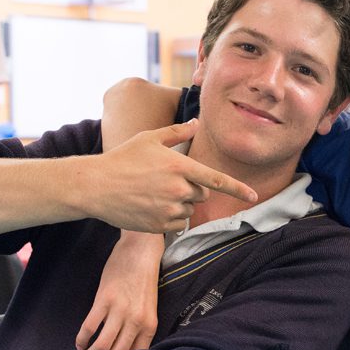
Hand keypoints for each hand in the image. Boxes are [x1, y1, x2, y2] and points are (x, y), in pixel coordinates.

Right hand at [75, 232, 162, 349]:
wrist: (140, 251)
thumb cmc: (144, 279)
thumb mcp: (149, 307)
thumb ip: (139, 328)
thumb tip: (124, 349)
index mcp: (149, 325)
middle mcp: (136, 321)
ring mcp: (120, 310)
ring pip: (102, 345)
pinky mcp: (104, 299)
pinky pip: (90, 326)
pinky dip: (82, 338)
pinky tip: (79, 343)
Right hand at [91, 119, 257, 232]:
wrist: (95, 186)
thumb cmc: (123, 158)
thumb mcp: (149, 138)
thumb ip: (177, 131)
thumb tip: (197, 123)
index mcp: (179, 166)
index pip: (216, 180)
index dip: (238, 189)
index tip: (254, 196)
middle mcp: (178, 189)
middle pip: (202, 195)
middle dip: (192, 189)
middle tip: (168, 181)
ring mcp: (168, 210)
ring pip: (189, 211)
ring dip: (180, 205)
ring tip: (154, 193)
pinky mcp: (158, 226)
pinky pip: (176, 225)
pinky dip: (169, 219)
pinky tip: (150, 207)